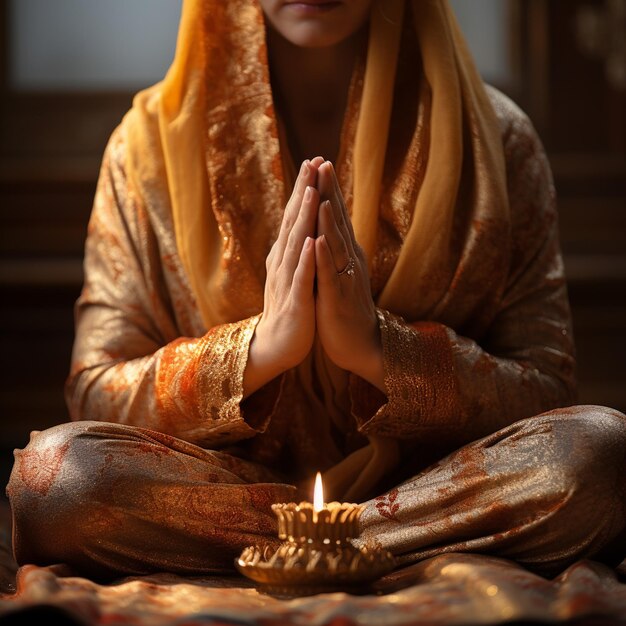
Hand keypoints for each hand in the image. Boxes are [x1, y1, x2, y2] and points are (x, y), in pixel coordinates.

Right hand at [244, 159, 322, 396]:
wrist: (276, 345)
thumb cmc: (289, 307)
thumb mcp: (292, 272)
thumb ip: (294, 248)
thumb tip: (299, 223)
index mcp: (286, 255)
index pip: (294, 217)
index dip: (303, 189)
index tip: (313, 161)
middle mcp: (284, 263)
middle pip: (293, 222)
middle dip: (302, 191)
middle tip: (311, 161)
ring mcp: (288, 282)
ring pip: (296, 244)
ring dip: (302, 217)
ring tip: (310, 191)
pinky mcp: (296, 302)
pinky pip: (301, 278)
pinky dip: (305, 260)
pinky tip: (310, 242)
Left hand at [314, 161, 383, 389]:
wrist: (362, 344)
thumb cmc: (346, 307)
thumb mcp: (340, 271)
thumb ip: (335, 248)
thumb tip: (327, 224)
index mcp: (346, 253)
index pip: (336, 216)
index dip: (328, 189)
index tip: (318, 162)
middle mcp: (349, 260)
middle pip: (339, 221)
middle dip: (330, 192)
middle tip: (322, 162)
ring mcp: (345, 278)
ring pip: (336, 244)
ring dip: (329, 218)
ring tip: (322, 193)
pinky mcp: (338, 298)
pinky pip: (330, 275)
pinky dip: (324, 257)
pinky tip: (318, 241)